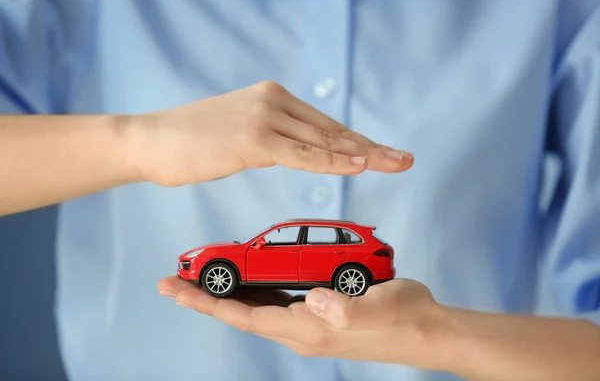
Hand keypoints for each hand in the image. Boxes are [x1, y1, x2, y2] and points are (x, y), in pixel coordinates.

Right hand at [129, 81, 412, 186]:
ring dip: (363, 155)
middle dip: (372, 148)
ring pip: (323, 141)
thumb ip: (272, 139)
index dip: (357, 142)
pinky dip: (332, 162)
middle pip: (332, 131)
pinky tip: (359, 166)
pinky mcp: (253, 138)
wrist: (151, 141)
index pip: (324, 125)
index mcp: (273, 97)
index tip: (383, 153)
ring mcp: (265, 117)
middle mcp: (274, 101)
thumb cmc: (191, 142)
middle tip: (405, 159)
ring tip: (395, 163)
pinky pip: (302, 155)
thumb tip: (294, 152)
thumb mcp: (239, 133)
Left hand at [157, 276, 445, 370]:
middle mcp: (301, 327)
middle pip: (241, 312)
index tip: (176, 288)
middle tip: (173, 280)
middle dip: (205, 298)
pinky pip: (277, 300)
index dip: (207, 303)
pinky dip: (255, 290)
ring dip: (226, 294)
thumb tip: (316, 300)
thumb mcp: (377, 310)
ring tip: (200, 280)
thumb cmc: (403, 319)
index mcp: (306, 328)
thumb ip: (345, 310)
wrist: (426, 330)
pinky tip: (250, 280)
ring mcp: (310, 320)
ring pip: (256, 306)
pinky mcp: (320, 310)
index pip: (244, 316)